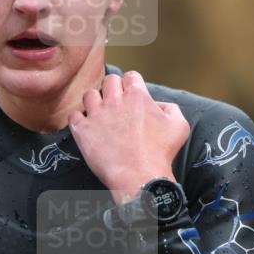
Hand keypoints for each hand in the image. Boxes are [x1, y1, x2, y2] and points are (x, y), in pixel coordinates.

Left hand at [68, 71, 190, 203]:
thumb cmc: (160, 153)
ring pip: (89, 95)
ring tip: (100, 114)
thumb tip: (159, 105)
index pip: (130, 76)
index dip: (132, 84)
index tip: (132, 95)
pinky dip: (78, 120)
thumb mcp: (179, 126)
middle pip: (109, 80)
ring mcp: (96, 114)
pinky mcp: (83, 130)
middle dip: (113, 89)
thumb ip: (171, 108)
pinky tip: (86, 127)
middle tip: (116, 104)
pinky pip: (73, 116)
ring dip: (95, 102)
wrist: (139, 177)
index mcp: (137, 96)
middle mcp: (115, 100)